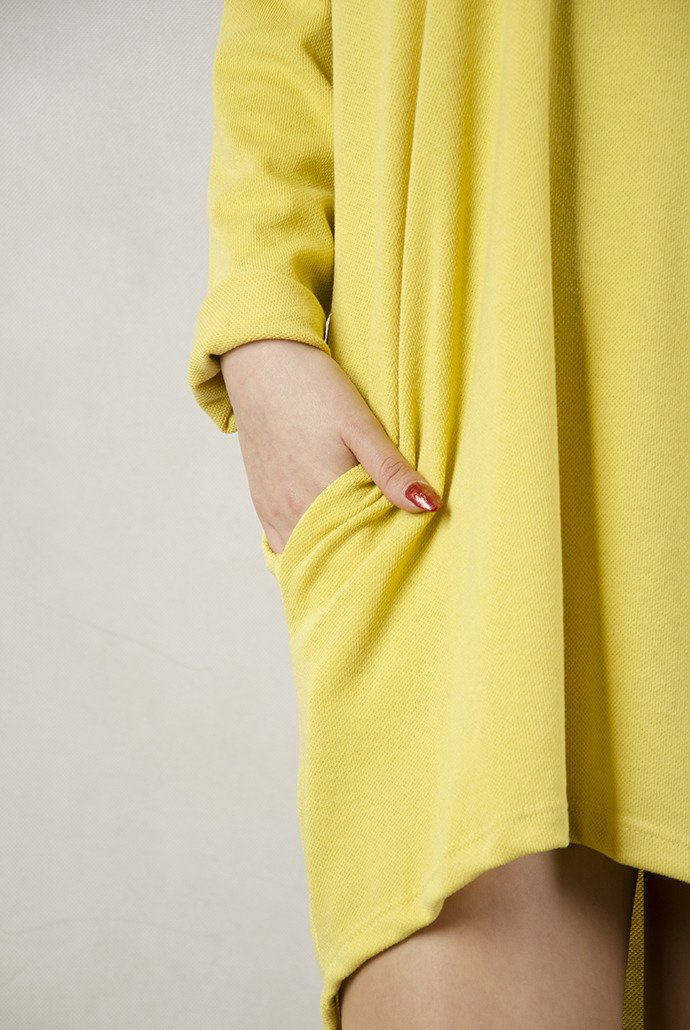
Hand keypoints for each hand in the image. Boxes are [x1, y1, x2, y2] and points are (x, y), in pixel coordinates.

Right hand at [220, 339, 442, 554]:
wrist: (260, 362)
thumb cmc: (312, 388)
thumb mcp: (360, 426)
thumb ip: (391, 471)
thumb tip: (430, 507)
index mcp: (321, 497)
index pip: (360, 550)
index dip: (385, 554)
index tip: (406, 550)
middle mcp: (292, 513)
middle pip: (334, 557)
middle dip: (360, 559)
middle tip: (389, 553)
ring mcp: (274, 512)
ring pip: (307, 554)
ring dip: (334, 554)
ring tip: (362, 546)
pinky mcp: (262, 505)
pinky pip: (285, 545)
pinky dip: (307, 547)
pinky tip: (328, 536)